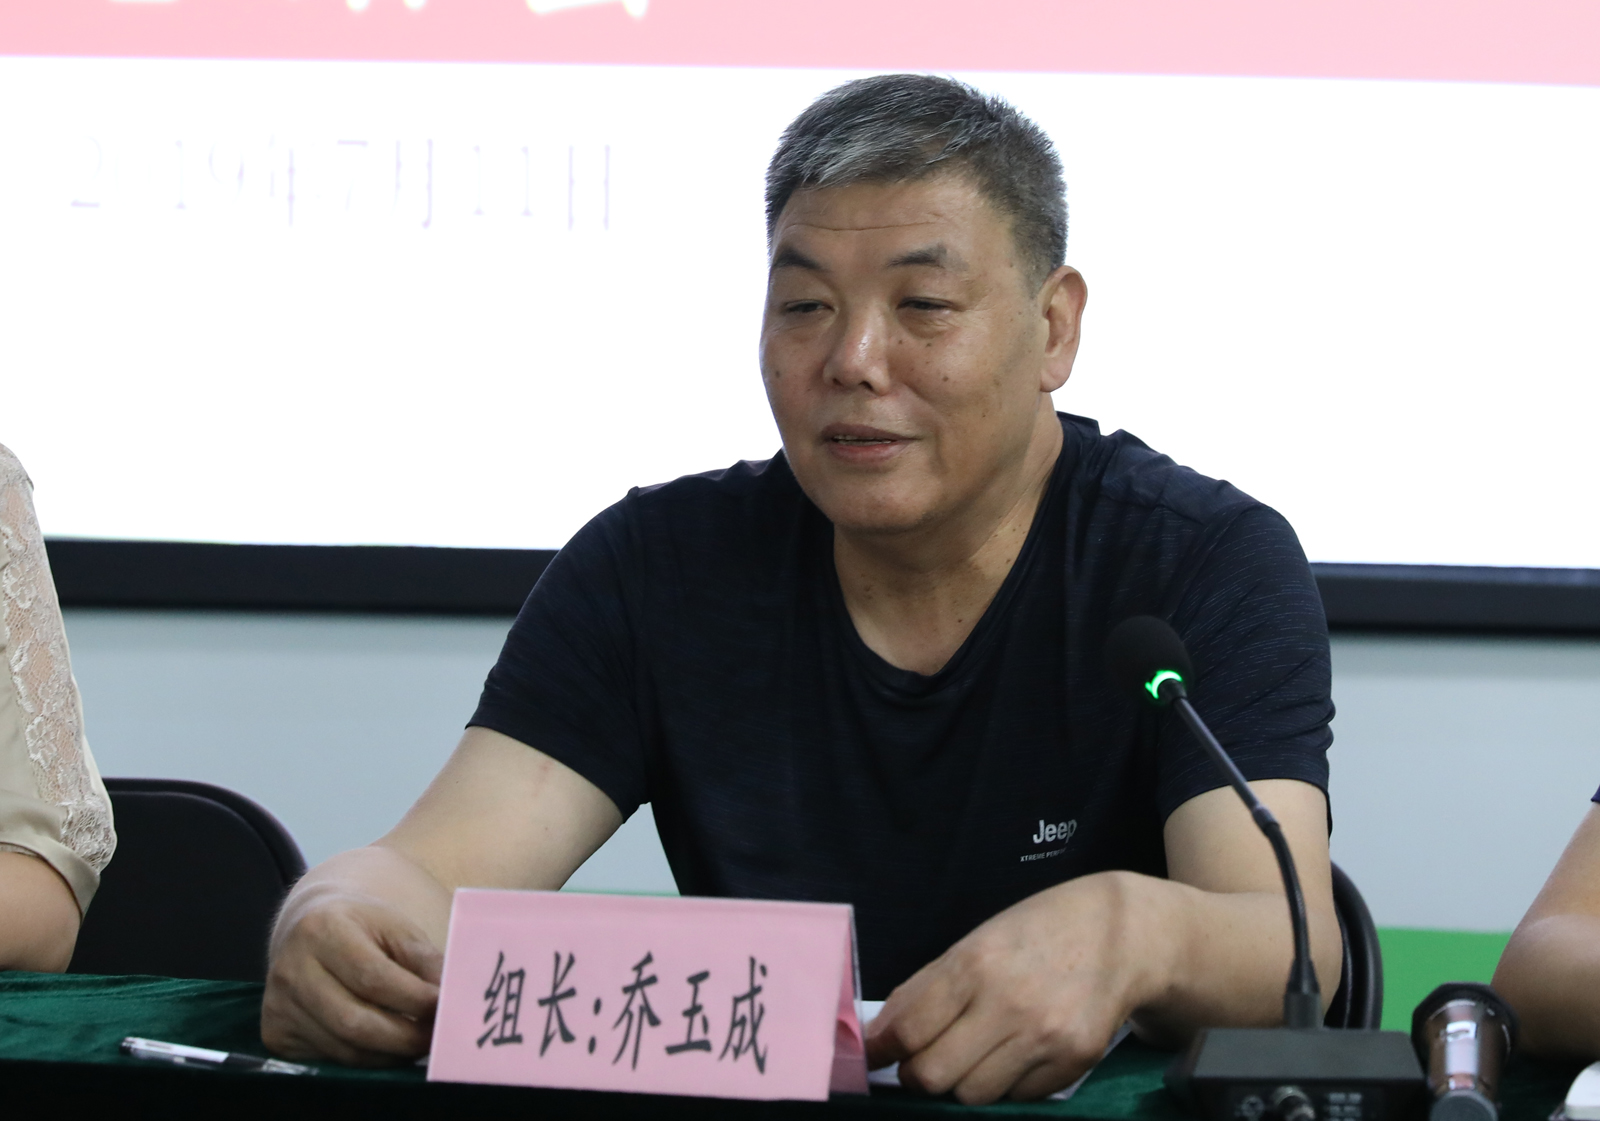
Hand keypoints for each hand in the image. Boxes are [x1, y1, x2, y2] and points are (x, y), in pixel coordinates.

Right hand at [261, 886, 442, 1065]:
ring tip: (418, 1044)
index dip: (413, 999)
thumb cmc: (360, 926)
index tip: (445, 1009)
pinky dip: (365, 1059)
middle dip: (404, 1036)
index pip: (373, 977)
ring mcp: (279, 1004)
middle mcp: (291, 968)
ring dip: (388, 1053)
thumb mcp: (395, 927)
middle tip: (437, 1039)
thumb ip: (424, 959)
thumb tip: (453, 996)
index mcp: (322, 929)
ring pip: (343, 1048)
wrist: (308, 926)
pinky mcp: (275, 1032)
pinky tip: (387, 1047)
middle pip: (354, 1021)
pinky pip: (328, 1059)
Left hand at [863, 871, 1152, 1103]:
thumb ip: (925, 987)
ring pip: (972, 1095)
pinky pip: (1017, 1098)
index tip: (876, 1055)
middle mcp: (1008, 1004)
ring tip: (976, 1052)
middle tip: (922, 1061)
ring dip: (963, 1081)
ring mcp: (1044, 1038)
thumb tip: (881, 1033)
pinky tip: (1017, 1052)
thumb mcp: (976, 941)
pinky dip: (1007, 1084)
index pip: (909, 1030)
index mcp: (975, 965)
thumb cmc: (1037, 932)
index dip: (882, 1050)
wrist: (1121, 934)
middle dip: (918, 1074)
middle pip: (933, 1076)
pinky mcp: (1074, 1062)